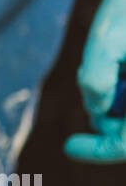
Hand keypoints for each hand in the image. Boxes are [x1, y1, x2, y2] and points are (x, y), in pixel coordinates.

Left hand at [65, 0, 125, 162]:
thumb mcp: (110, 35)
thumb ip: (98, 75)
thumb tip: (95, 107)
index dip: (101, 149)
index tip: (69, 146)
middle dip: (105, 113)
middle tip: (92, 77)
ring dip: (111, 96)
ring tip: (112, 55)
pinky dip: (117, 85)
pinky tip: (117, 56)